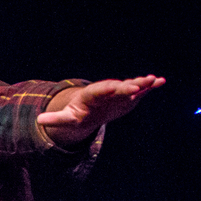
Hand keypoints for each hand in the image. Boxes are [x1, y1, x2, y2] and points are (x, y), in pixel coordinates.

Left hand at [38, 75, 164, 141]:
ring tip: (155, 80)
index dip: (109, 88)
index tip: (118, 87)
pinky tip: (161, 82)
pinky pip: (140, 91)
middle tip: (140, 84)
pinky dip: (149, 87)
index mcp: (92, 94)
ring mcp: (119, 93)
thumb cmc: (76, 114)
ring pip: (131, 86)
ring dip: (142, 84)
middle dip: (129, 86)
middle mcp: (107, 90)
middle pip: (118, 87)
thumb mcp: (66, 118)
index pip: (101, 90)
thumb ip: (55, 119)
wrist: (88, 111)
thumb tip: (39, 120)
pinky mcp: (128, 97)